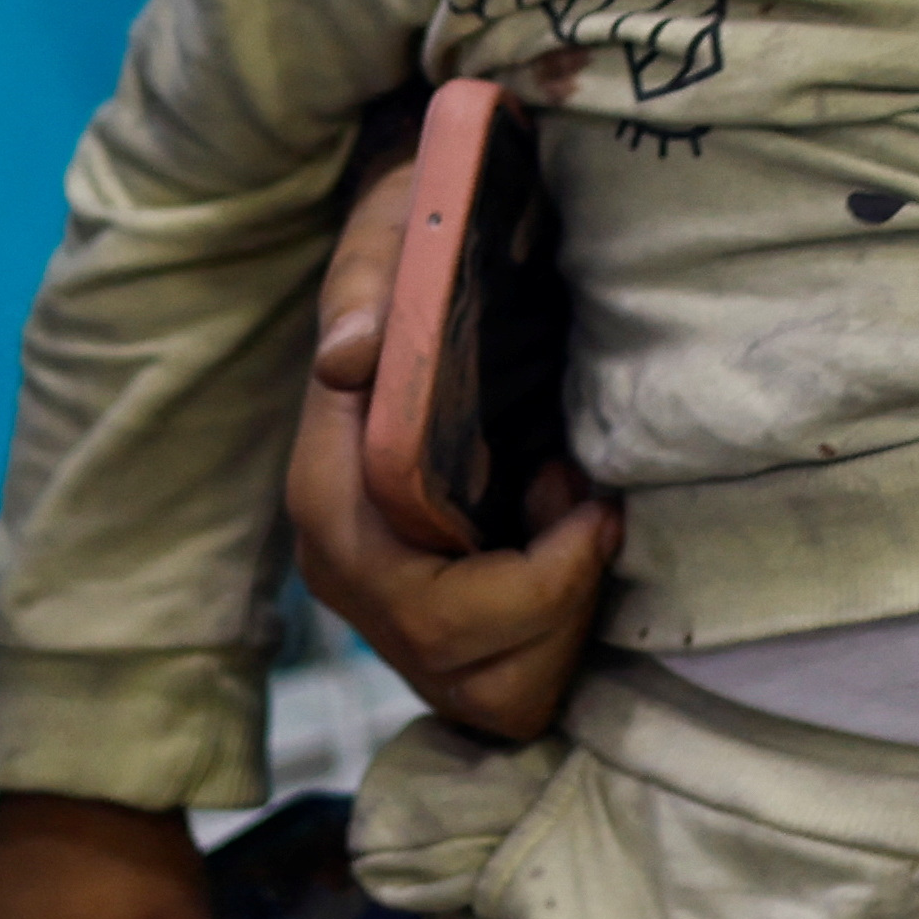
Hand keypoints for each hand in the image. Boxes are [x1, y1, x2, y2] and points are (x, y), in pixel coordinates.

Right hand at [282, 142, 617, 738]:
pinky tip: (567, 546)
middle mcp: (349, 567)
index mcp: (329, 491)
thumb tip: (348, 360)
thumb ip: (370, 284)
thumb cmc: (426, 243)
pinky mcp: (442, 624)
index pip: (405, 588)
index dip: (519, 577)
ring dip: (558, 615)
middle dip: (549, 596)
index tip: (583, 493)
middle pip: (451, 654)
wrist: (441, 263)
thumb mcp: (398, 227)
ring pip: (487, 692)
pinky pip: (509, 688)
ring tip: (574, 517)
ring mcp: (391, 606)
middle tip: (588, 501)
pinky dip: (558, 632)